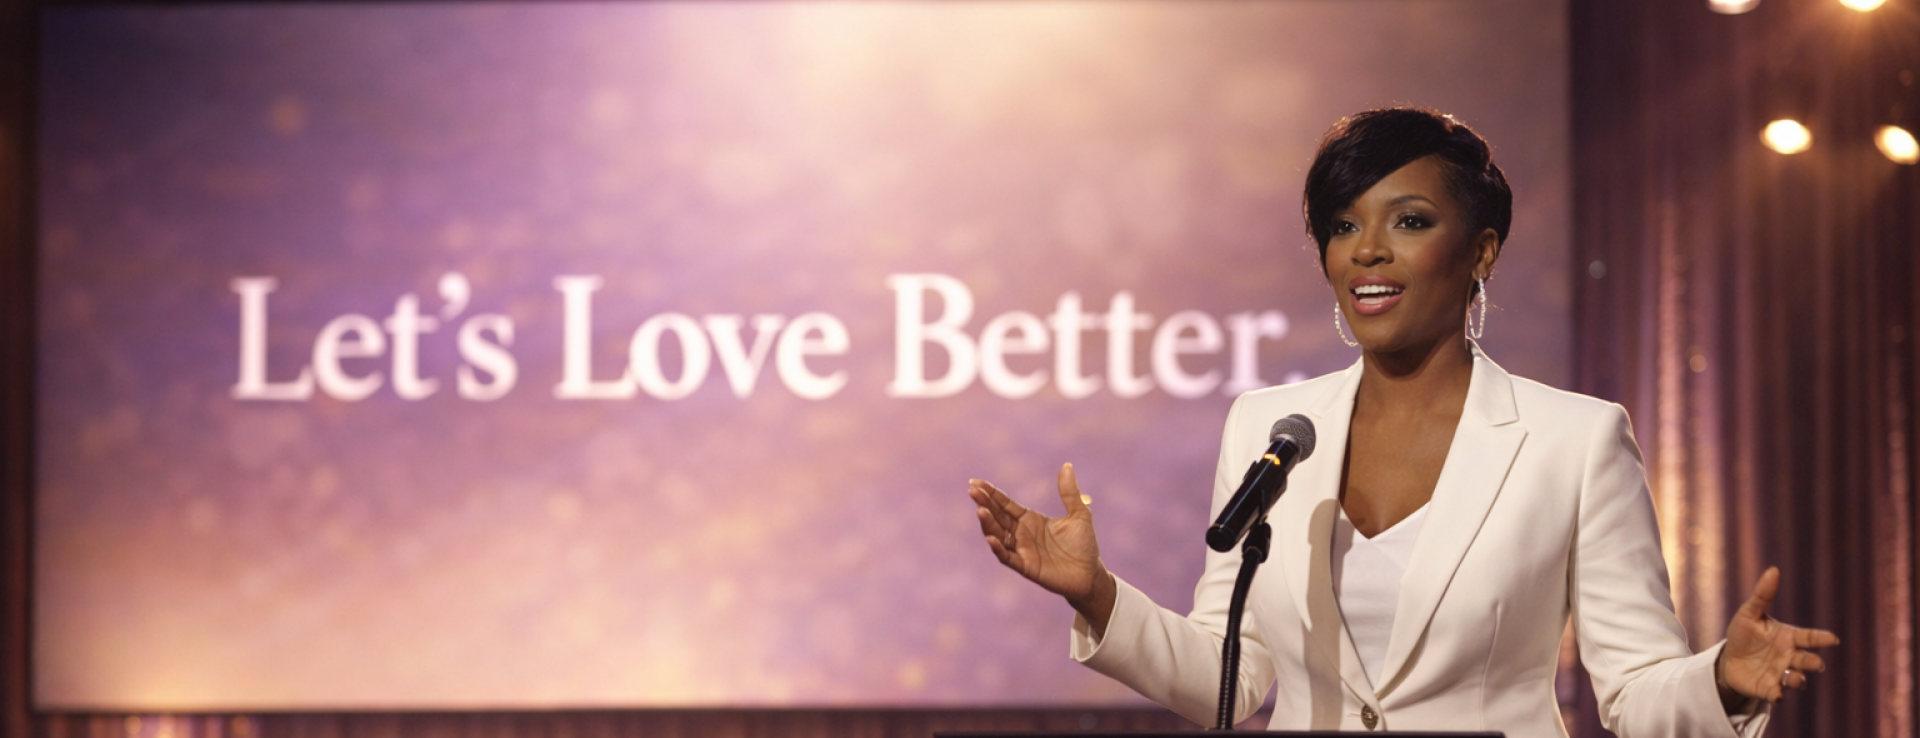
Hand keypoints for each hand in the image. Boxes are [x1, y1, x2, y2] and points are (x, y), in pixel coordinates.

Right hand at [968, 464, 1115, 631]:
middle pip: (998, 516)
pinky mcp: (1026, 567)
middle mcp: (1021, 534)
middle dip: (984, 503)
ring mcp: (1022, 550)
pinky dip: (998, 549)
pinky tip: (991, 539)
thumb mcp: (1079, 514)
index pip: (1006, 504)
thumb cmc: (1084, 544)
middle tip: (972, 490)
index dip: (992, 493)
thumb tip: (1067, 465)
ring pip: (998, 535)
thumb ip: (1069, 492)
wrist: (1091, 574)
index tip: (976, 482)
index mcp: (1030, 520)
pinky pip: (1008, 557)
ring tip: (980, 510)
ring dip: (988, 524)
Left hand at [1717, 566, 1839, 704]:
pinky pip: (1776, 694)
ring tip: (1796, 679)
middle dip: (1813, 663)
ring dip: (1798, 680)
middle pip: (1807, 661)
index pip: (1809, 638)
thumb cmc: (1744, 634)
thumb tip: (1773, 570)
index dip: (1821, 639)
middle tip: (1816, 664)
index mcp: (1789, 638)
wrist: (1728, 659)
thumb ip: (1762, 595)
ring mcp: (1780, 674)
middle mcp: (1789, 657)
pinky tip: (1776, 694)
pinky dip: (1778, 695)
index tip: (1832, 640)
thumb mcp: (1749, 613)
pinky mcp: (1768, 689)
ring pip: (1796, 679)